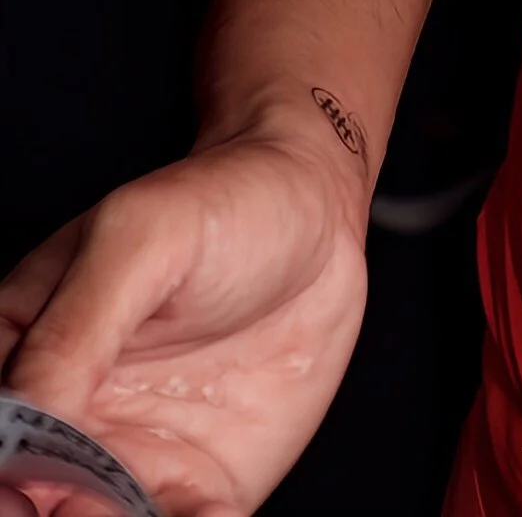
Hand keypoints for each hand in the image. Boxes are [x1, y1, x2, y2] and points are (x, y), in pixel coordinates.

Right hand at [0, 132, 368, 516]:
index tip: (28, 490)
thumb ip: (74, 332)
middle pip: (32, 499)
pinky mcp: (197, 488)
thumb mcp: (141, 241)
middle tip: (92, 506)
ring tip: (167, 509)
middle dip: (56, 515)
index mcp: (23, 357)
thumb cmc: (223, 204)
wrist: (322, 212)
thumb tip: (24, 425)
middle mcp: (68, 424)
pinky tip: (214, 514)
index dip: (5, 475)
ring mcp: (129, 462)